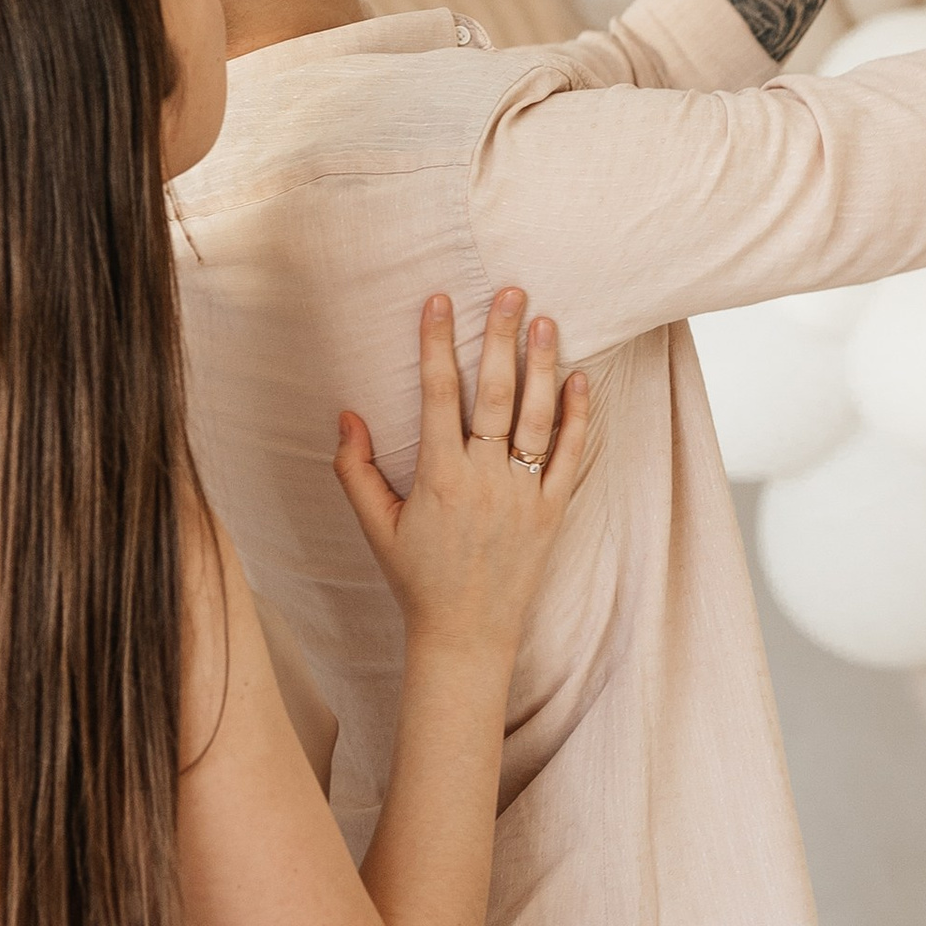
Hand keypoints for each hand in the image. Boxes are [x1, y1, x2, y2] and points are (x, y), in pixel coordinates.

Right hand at [334, 289, 586, 652]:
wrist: (466, 634)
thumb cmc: (416, 578)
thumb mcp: (374, 526)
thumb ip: (355, 469)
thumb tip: (347, 414)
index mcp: (439, 478)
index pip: (439, 394)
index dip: (437, 343)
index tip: (439, 301)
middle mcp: (484, 479)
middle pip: (495, 392)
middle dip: (501, 336)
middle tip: (510, 290)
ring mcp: (523, 495)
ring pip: (538, 417)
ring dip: (542, 364)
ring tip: (546, 320)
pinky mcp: (553, 511)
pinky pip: (571, 456)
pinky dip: (579, 416)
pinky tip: (579, 378)